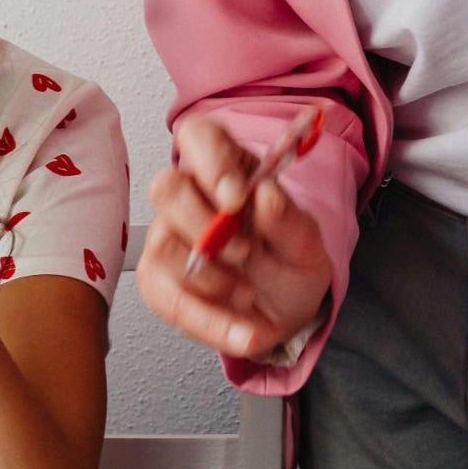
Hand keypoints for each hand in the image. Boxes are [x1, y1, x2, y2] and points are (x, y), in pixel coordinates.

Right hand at [137, 114, 332, 359]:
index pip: (199, 136)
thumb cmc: (290, 264)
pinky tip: (243, 332)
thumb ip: (290, 221)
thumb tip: (266, 196)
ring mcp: (168, 238)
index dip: (210, 161)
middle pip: (166, 187)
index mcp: (228, 169)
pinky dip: (209, 321)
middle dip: (204, 224)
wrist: (286, 313)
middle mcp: (190, 197)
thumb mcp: (308, 245)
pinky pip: (167, 298)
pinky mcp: (159, 281)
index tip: (236, 198)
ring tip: (249, 295)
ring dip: (212, 279)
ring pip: (163, 246)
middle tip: (244, 252)